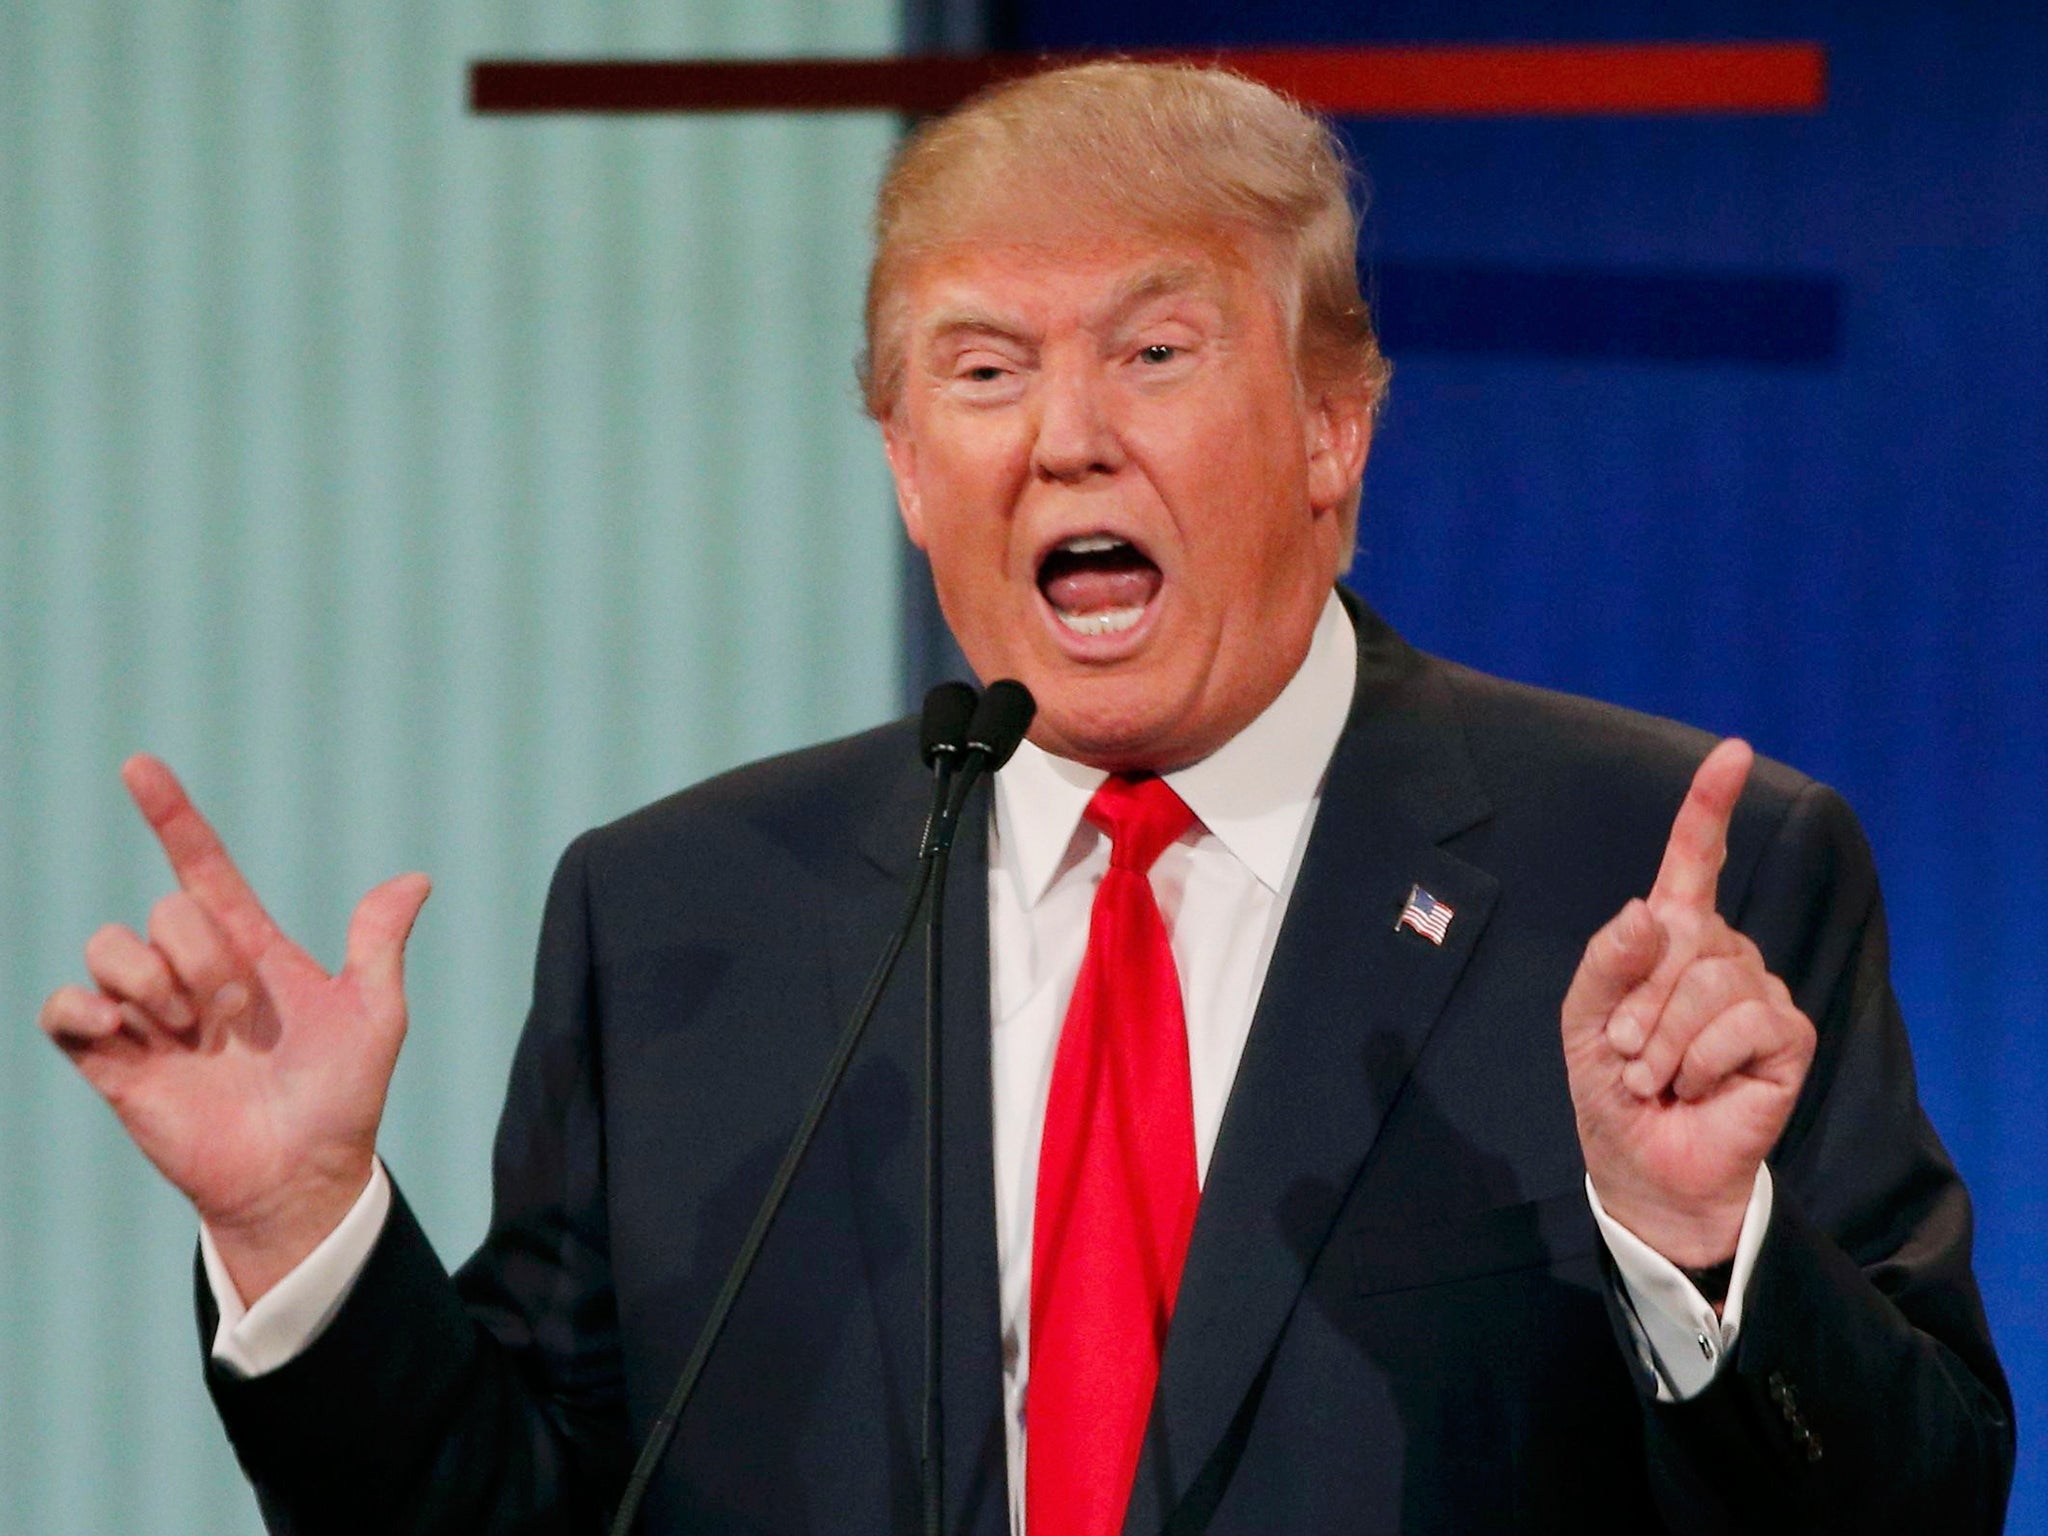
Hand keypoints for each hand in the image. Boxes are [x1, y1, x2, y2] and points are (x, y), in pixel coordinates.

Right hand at [37, 756, 429, 1301]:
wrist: (300, 1176)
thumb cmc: (342, 1099)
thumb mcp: (375, 1016)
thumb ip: (378, 945)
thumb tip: (414, 879)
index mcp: (251, 952)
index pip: (202, 869)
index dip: (172, 816)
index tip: (139, 766)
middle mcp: (193, 974)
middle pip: (165, 912)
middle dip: (201, 954)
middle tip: (234, 1013)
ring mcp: (150, 1016)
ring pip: (108, 946)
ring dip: (149, 982)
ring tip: (190, 1032)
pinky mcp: (113, 1062)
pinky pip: (62, 1008)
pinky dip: (81, 1006)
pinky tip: (124, 1027)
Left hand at [1562, 739, 1815, 1268]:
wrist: (1644, 1162)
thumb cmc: (1613, 1085)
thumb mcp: (1583, 1018)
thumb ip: (1606, 961)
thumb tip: (1649, 911)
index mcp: (1673, 935)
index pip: (1694, 859)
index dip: (1710, 806)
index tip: (1734, 753)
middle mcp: (1724, 951)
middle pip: (1683, 934)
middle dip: (1638, 1000)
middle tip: (1630, 1051)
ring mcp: (1760, 989)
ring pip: (1709, 980)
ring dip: (1664, 1039)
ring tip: (1658, 1074)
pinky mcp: (1788, 1034)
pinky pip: (1741, 1022)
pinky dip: (1701, 1060)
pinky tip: (1698, 1085)